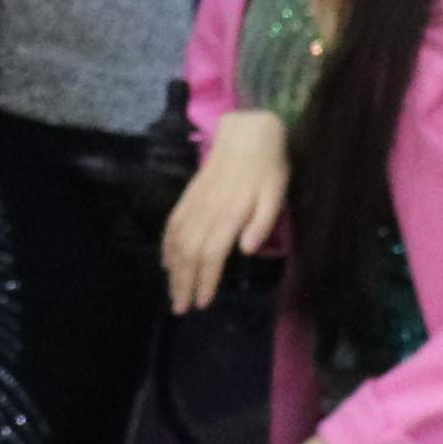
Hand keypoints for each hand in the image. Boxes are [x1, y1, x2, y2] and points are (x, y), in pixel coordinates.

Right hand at [162, 113, 291, 313]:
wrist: (246, 135)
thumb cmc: (268, 168)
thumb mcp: (276, 194)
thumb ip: (262, 222)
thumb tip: (247, 249)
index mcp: (229, 214)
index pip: (211, 255)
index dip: (205, 281)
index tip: (202, 303)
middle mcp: (206, 212)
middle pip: (189, 254)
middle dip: (183, 284)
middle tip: (181, 308)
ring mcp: (194, 204)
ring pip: (177, 243)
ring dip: (173, 271)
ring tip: (172, 293)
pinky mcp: (188, 198)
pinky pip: (172, 226)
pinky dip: (166, 247)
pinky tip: (166, 263)